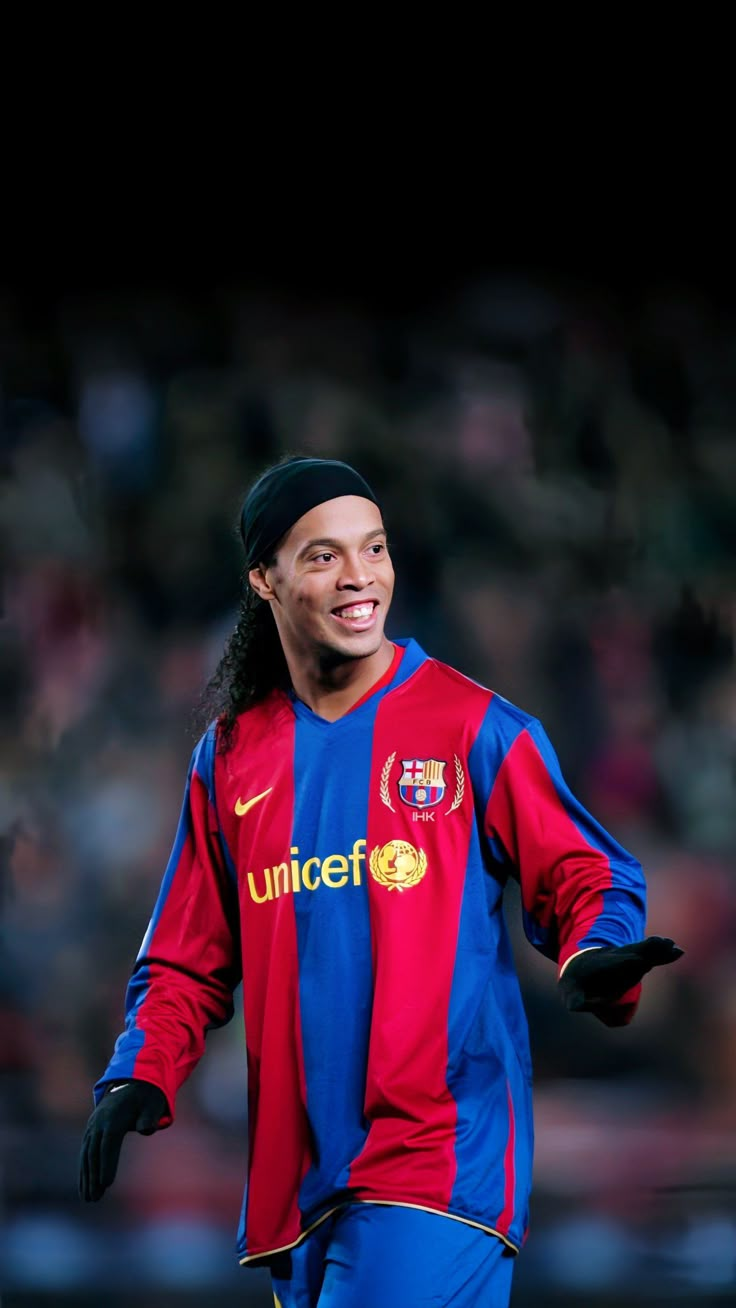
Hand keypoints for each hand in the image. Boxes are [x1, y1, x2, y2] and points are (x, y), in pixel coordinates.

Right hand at [78, 1080, 167, 1200]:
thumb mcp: (154, 1104)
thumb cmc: (147, 1097)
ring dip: (86, 1176)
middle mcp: (99, 1122)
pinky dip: (84, 1168)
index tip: (107, 1184)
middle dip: (93, 1176)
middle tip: (95, 1199)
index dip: (107, 1164)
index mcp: (114, 1117)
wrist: (133, 1081)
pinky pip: (85, 1151)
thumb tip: (146, 1130)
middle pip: (94, 1152)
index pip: (109, 1144)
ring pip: (86, 1154)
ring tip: (88, 1198)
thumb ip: (150, 1117)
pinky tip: (85, 1185)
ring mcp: (93, 1125)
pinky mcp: (91, 1130)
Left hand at [559, 936, 683, 1018]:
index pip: (615, 963)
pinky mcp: (639, 963)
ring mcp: (629, 960)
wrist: (583, 966)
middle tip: (663, 944)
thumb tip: (575, 1005)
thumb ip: (577, 1001)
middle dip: (647, 951)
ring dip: (658, 950)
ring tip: (672, 946)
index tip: (638, 959)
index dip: (625, 962)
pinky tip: (678, 951)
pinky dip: (664, 955)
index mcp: (601, 966)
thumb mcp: (572, 994)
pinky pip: (653, 957)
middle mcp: (617, 960)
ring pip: (645, 953)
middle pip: (634, 954)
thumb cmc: (578, 984)